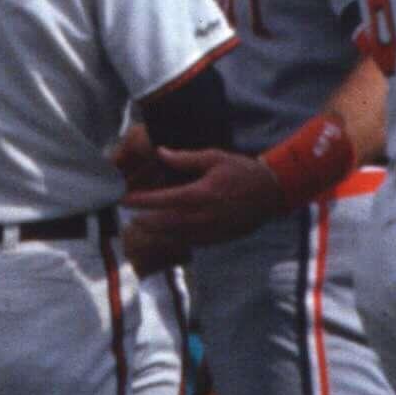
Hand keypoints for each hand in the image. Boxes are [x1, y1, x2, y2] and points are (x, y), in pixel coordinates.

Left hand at [118, 138, 290, 264]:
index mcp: (201, 193)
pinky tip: (164, 233)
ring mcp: (210, 231)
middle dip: (144, 219)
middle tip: (128, 214)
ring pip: (174, 235)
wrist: (271, 194)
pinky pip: (189, 242)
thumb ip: (185, 158)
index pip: (163, 200)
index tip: (124, 198)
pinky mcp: (216, 239)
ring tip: (141, 225)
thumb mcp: (215, 157)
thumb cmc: (243, 172)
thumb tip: (160, 152)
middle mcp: (203, 216)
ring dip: (155, 231)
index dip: (141, 201)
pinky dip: (172, 238)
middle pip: (164, 223)